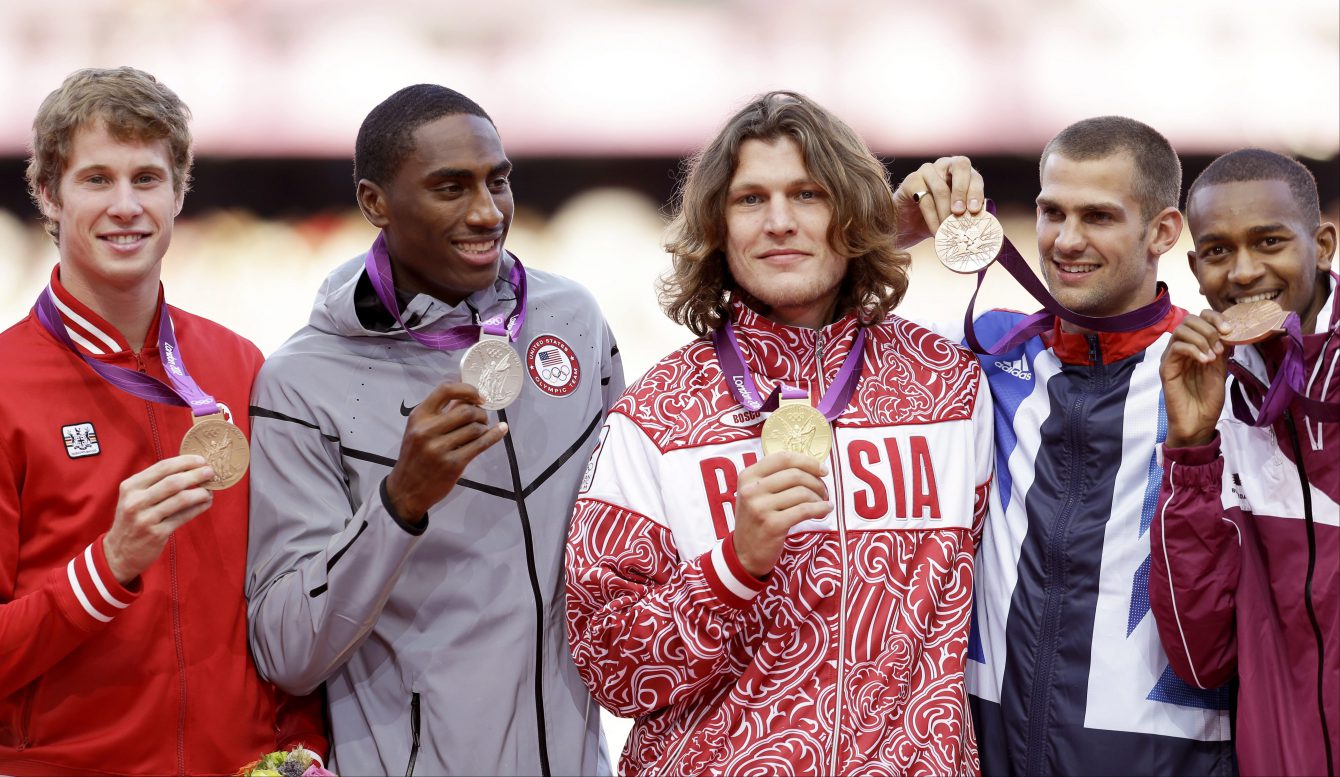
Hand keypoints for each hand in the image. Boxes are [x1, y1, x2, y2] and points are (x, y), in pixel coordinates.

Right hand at [103, 455, 215, 583]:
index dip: (185, 462)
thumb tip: (189, 468)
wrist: (119, 552)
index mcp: (130, 486)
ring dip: (200, 493)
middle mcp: (135, 500)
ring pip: (180, 499)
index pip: (162, 467)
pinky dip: (198, 508)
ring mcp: (145, 518)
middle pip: (173, 482)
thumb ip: (156, 483)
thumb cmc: (133, 519)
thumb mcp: (135, 497)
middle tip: (211, 472)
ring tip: (210, 490)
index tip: (201, 460)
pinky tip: (206, 503)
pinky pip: (183, 517)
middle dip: (196, 475)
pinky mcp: (156, 533)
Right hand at [384, 381, 507, 521]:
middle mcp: (427, 430)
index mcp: (418, 417)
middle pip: (466, 410)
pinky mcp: (453, 464)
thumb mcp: (419, 430)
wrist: (405, 490)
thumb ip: (441, 412)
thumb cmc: (415, 456)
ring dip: (484, 426)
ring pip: (475, 428)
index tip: (479, 396)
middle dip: (480, 412)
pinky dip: (494, 435)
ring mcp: (439, 448)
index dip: (467, 389)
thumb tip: (467, 393)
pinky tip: (501, 431)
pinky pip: (480, 445)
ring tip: (482, 430)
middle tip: (482, 417)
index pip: (445, 390)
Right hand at [731, 452, 831, 577]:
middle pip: (795, 474)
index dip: (807, 461)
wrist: (744, 554)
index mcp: (747, 476)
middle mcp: (751, 490)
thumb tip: (812, 466)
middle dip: (816, 482)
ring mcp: (760, 508)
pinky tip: (825, 510)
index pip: (782, 458)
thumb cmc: (756, 520)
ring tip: (822, 503)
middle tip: (824, 491)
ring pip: (802, 492)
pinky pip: (804, 510)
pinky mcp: (772, 525)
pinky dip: (820, 509)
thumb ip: (775, 478)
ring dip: (819, 497)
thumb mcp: (756, 494)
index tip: (822, 470)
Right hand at [893, 155, 984, 247]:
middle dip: (962, 191)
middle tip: (959, 213)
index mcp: (961, 172)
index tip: (974, 211)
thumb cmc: (937, 219)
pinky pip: (924, 199)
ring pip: (941, 188)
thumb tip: (988, 220)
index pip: (974, 176)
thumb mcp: (956, 217)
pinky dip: (932, 218)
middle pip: (960, 166)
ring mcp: (927, 170)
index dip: (976, 192)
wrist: (908, 226)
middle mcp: (945, 165)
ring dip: (946, 212)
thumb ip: (970, 214)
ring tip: (948, 230)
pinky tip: (936, 231)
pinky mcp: (912, 180)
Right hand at [1161, 310, 1231, 448]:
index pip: (1199, 319)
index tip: (1229, 329)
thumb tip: (1230, 330)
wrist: (1198, 423)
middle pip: (1189, 320)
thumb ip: (1222, 349)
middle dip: (1209, 328)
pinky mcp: (1166, 368)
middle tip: (1220, 346)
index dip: (1215, 318)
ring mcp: (1172, 358)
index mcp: (1195, 346)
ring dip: (1202, 339)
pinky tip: (1205, 361)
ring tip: (1212, 356)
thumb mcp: (1221, 369)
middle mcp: (1181, 349)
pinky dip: (1194, 350)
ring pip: (1181, 330)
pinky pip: (1177, 348)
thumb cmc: (1208, 399)